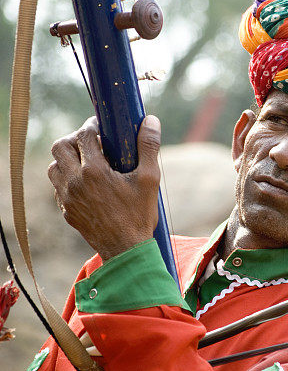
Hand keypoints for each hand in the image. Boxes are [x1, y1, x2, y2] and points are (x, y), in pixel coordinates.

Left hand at [48, 115, 160, 260]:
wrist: (125, 250)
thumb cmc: (139, 214)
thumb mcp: (150, 178)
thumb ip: (148, 146)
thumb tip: (150, 120)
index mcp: (94, 171)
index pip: (83, 135)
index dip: (92, 125)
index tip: (101, 126)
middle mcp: (75, 182)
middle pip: (60, 147)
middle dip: (74, 139)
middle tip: (91, 142)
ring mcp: (68, 198)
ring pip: (54, 167)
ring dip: (67, 159)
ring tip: (86, 161)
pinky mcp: (67, 211)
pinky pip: (58, 187)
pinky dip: (67, 178)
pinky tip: (85, 182)